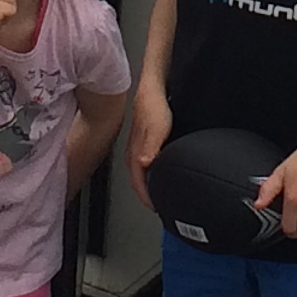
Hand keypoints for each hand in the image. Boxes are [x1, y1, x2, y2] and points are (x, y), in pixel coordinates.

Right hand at [127, 84, 170, 207]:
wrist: (153, 87)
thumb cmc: (154, 105)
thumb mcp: (156, 127)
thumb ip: (150, 146)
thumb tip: (144, 165)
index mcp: (134, 154)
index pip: (137, 184)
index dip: (147, 199)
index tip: (158, 210)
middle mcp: (134, 153)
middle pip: (138, 181)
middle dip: (147, 196)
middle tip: (161, 206)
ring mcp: (138, 148)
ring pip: (141, 173)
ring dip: (149, 185)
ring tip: (161, 193)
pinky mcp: (145, 142)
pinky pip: (147, 164)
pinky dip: (154, 173)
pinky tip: (162, 172)